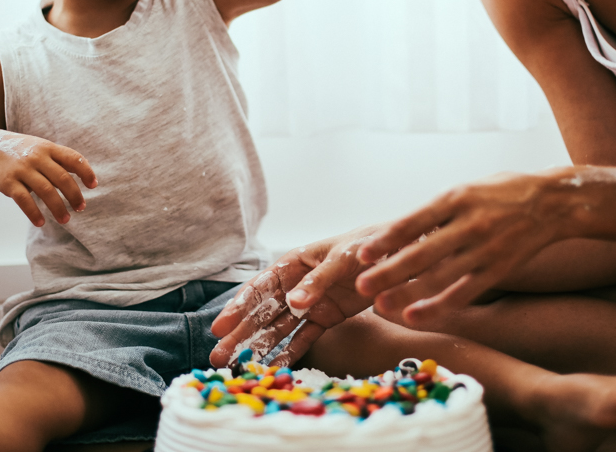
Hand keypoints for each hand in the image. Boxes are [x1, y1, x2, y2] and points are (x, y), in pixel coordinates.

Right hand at [0, 133, 97, 226]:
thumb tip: (84, 172)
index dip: (86, 172)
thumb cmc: (21, 151)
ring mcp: (22, 169)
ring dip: (58, 208)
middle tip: (81, 208)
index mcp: (48, 148)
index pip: (73, 158)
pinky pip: (24, 200)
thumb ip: (60, 159)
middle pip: (63, 178)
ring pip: (46, 191)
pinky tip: (40, 222)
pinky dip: (34, 213)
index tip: (93, 186)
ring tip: (65, 219)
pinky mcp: (8, 182)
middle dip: (74, 195)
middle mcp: (37, 157)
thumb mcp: (41, 148)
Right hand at [209, 227, 381, 368]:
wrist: (398, 254)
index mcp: (294, 263)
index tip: (219, 327)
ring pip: (278, 327)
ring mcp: (310, 303)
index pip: (260, 287)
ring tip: (238, 367)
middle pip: (262, 312)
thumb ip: (318, 281)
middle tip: (218, 357)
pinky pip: (304, 337)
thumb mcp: (341, 259)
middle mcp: (296, 284)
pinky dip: (289, 353)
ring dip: (258, 346)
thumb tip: (293, 302)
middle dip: (240, 334)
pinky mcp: (326, 318)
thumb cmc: (366, 247)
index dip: (238, 307)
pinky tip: (272, 369)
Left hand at [355, 170, 569, 325]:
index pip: (413, 221)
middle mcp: (469, 223)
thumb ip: (436, 211)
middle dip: (388, 271)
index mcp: (456, 198)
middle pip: (421, 253)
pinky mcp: (498, 269)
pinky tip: (415, 315)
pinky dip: (438, 306)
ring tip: (379, 305)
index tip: (363, 254)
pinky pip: (464, 292)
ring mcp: (484, 249)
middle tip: (361, 284)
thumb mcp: (465, 190)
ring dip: (407, 293)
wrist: (554, 202)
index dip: (386, 239)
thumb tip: (400, 232)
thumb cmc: (502, 193)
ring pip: (439, 277)